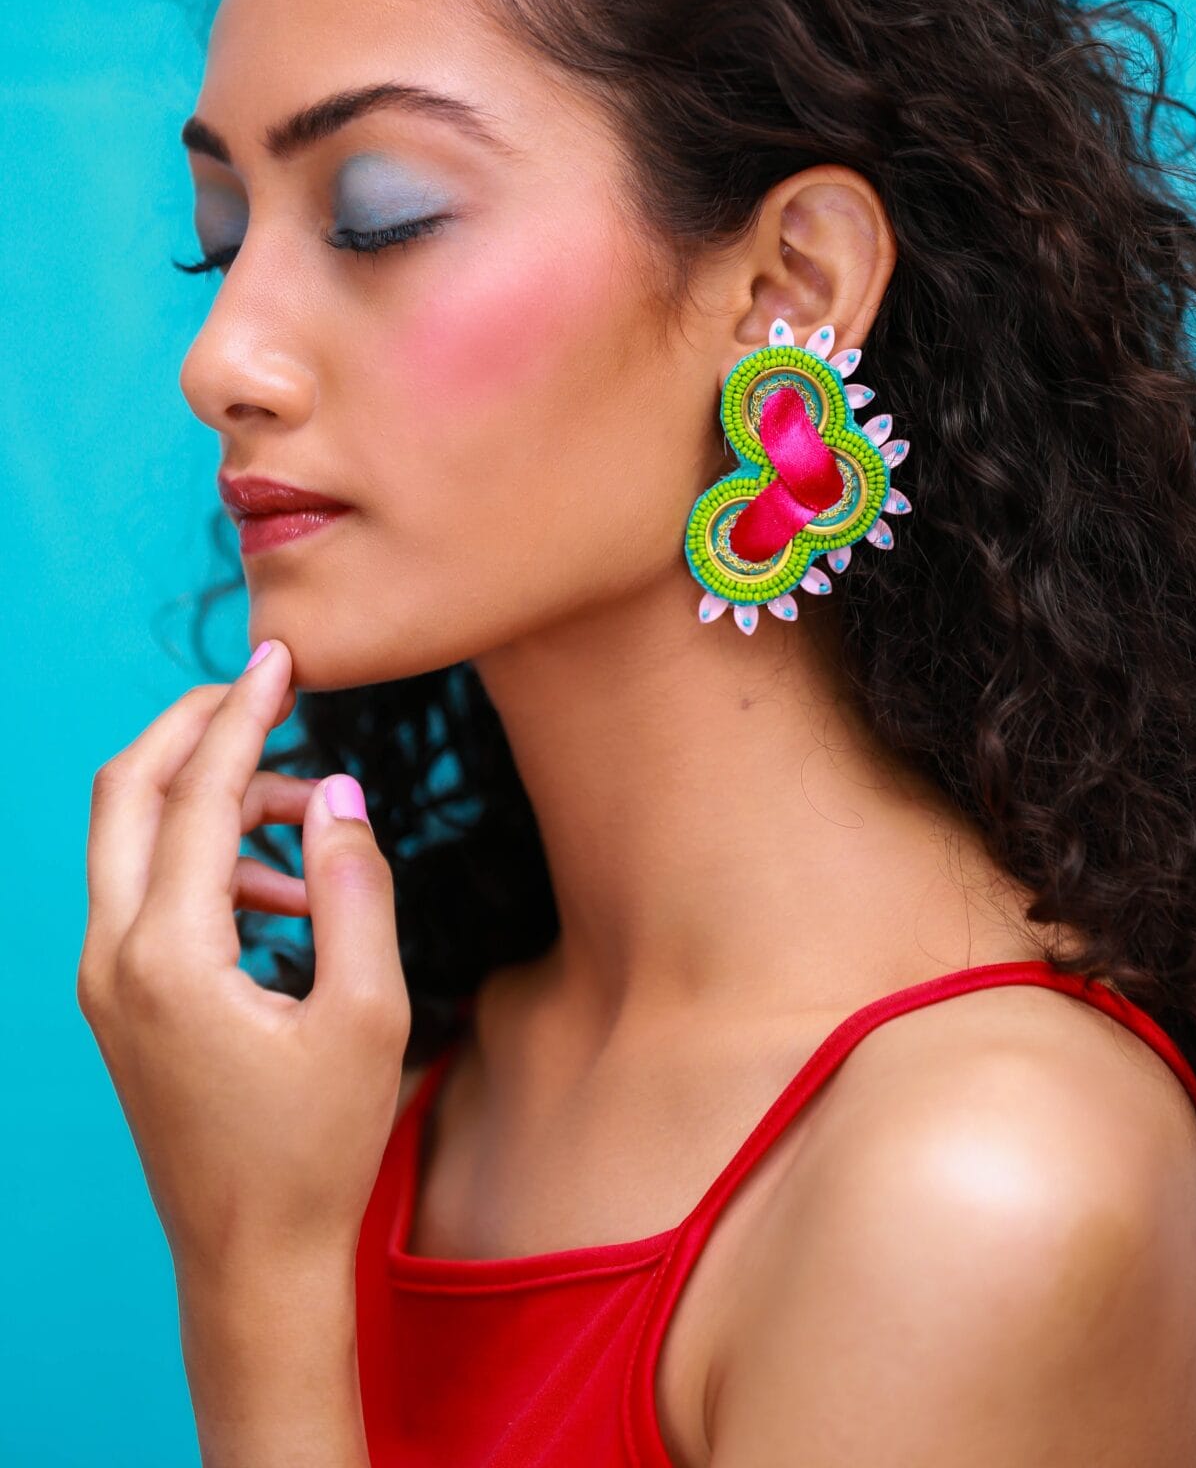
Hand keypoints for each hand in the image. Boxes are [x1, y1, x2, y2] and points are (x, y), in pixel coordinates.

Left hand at [76, 638, 411, 1295]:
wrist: (250, 1261)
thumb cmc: (314, 1150)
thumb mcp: (366, 1013)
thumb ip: (353, 888)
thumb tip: (338, 793)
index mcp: (169, 957)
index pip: (200, 796)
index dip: (244, 715)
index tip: (282, 658)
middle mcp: (113, 959)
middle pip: (125, 793)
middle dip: (189, 726)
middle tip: (261, 689)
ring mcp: (104, 983)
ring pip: (131, 841)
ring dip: (211, 801)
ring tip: (313, 821)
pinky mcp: (118, 1003)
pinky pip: (145, 893)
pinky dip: (206, 860)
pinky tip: (288, 894)